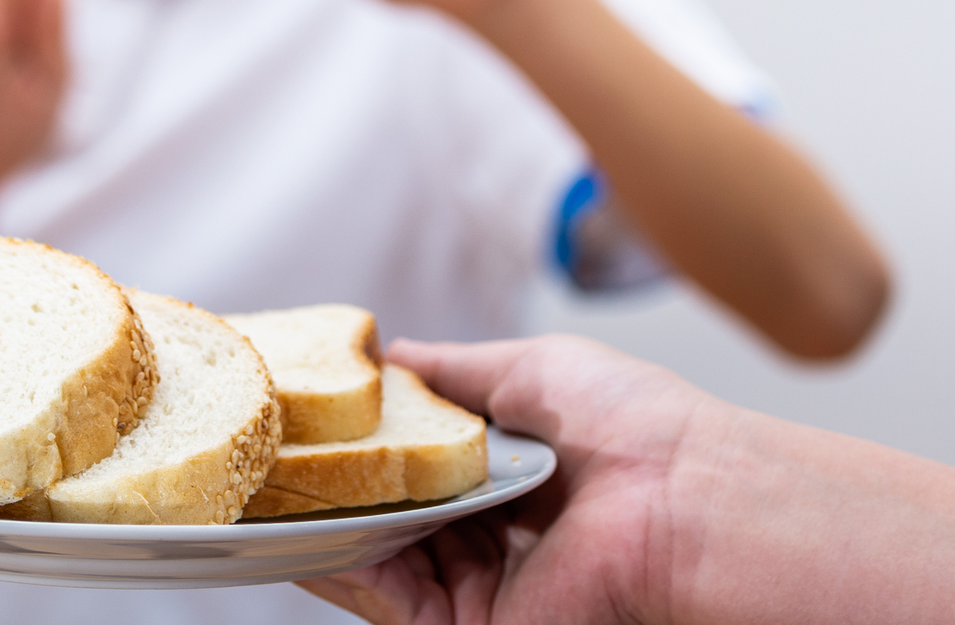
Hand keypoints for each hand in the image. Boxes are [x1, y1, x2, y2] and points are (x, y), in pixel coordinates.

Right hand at [299, 336, 697, 624]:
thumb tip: (390, 353)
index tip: (311, 420)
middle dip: (332, 487)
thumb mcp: (531, 370)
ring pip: (380, 558)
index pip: (420, 467)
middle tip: (269, 454)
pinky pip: (393, 600)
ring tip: (268, 485)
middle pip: (391, 516)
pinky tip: (303, 536)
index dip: (365, 445)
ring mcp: (484, 586)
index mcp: (514, 473)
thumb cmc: (637, 426)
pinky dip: (344, 569)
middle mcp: (495, 534)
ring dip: (325, 524)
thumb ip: (454, 371)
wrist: (686, 501)